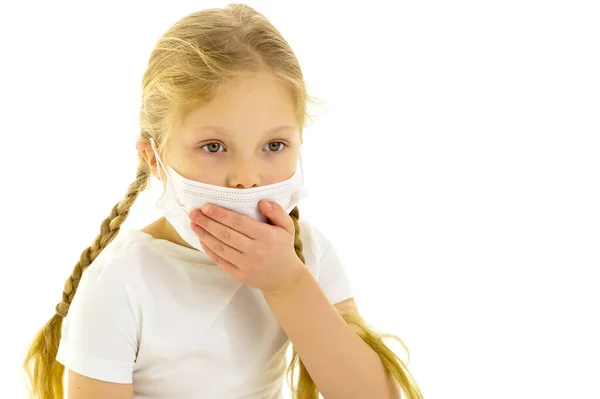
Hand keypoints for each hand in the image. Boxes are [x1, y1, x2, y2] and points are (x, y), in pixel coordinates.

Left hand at [188, 200, 305, 294]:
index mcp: (266, 236)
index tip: (206, 207)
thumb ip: (277, 212)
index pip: (238, 222)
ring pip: (220, 247)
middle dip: (207, 222)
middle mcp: (255, 251)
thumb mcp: (287, 227)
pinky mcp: (239, 275)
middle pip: (225, 234)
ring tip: (194, 224)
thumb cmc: (283, 248)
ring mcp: (246, 265)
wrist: (284, 278)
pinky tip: (202, 239)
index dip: (220, 214)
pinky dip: (209, 250)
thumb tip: (261, 202)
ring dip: (204, 235)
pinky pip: (220, 261)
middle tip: (193, 213)